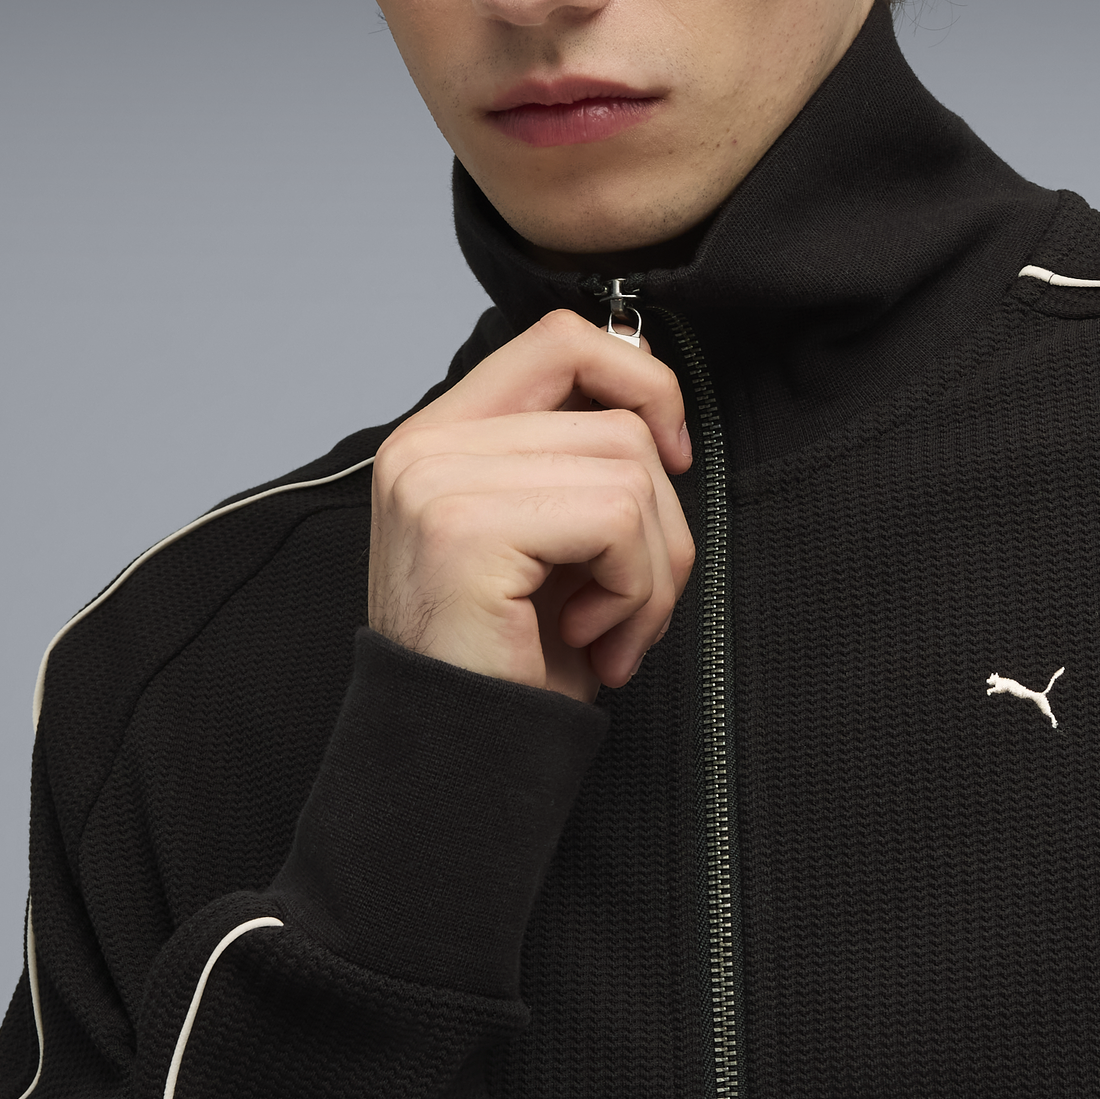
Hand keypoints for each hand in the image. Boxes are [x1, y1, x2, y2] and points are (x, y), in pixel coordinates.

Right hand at [367, 309, 695, 699]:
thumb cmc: (514, 661)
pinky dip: (634, 592)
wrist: (458, 758)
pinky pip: (617, 521)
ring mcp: (438, 480)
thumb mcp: (555, 541)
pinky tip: (589, 639)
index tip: (673, 457)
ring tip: (607, 630)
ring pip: (631, 472)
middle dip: (662, 522)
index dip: (642, 384)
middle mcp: (426, 444)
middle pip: (619, 420)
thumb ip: (580, 462)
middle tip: (632, 602)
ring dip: (652, 571)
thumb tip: (656, 404)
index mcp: (444, 434)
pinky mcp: (464, 527)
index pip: (563, 340)